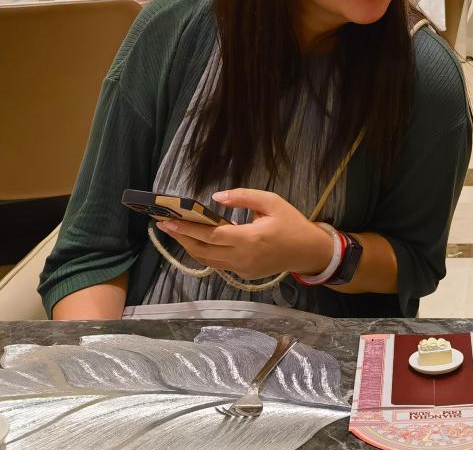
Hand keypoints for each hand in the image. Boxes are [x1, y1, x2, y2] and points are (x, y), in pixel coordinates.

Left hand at [156, 189, 332, 279]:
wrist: (308, 251)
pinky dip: (205, 252)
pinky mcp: (243, 274)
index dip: (187, 228)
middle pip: (202, 250)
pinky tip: (199, 241)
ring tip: (177, 232)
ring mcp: (242, 269)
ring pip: (207, 260)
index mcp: (250, 238)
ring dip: (189, 246)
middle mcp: (242, 257)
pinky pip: (218, 263)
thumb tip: (217, 198)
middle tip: (164, 224)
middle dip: (181, 237)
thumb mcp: (272, 202)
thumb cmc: (292, 223)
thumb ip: (244, 197)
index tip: (168, 220)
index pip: (211, 234)